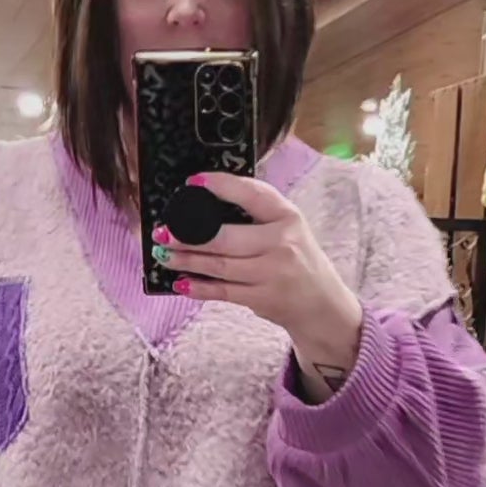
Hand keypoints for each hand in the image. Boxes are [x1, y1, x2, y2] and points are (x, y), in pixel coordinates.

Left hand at [152, 172, 363, 396]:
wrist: (321, 304)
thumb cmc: (297, 260)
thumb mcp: (289, 229)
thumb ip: (257, 216)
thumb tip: (204, 209)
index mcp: (288, 216)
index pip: (252, 194)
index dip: (221, 185)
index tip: (194, 182)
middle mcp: (282, 243)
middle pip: (226, 237)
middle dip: (188, 235)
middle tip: (164, 232)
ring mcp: (273, 273)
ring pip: (219, 265)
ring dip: (186, 260)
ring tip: (164, 255)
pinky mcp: (263, 298)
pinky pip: (223, 292)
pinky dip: (199, 288)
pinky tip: (181, 282)